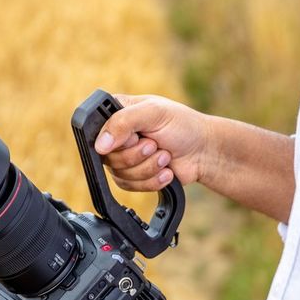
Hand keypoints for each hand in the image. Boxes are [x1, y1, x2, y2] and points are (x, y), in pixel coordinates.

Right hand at [93, 94, 213, 191]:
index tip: (136, 136)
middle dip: (138, 154)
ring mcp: (124, 158)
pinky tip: (166, 170)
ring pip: (120, 174)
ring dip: (149, 167)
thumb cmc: (183, 125)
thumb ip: (124, 122)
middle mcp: (116, 136)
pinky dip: (152, 180)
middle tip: (155, 144)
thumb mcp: (154, 113)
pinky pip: (131, 187)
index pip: (97, 131)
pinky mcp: (133, 177)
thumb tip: (100, 145)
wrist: (203, 151)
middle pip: (108, 157)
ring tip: (165, 156)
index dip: (116, 139)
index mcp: (116, 113)